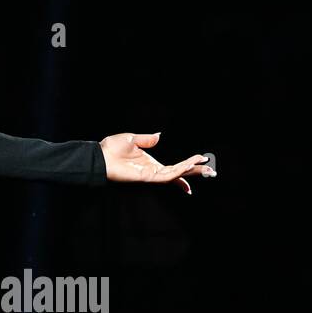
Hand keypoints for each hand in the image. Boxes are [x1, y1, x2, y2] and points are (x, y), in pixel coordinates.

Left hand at [99, 132, 214, 194]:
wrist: (100, 156)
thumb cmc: (112, 149)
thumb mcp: (133, 139)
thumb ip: (148, 139)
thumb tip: (160, 136)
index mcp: (151, 163)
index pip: (173, 169)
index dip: (187, 168)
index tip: (201, 164)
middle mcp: (153, 171)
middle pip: (179, 174)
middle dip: (195, 173)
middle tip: (212, 171)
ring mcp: (151, 175)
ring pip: (176, 175)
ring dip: (190, 171)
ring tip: (205, 168)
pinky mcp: (147, 177)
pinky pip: (166, 175)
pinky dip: (178, 171)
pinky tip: (187, 166)